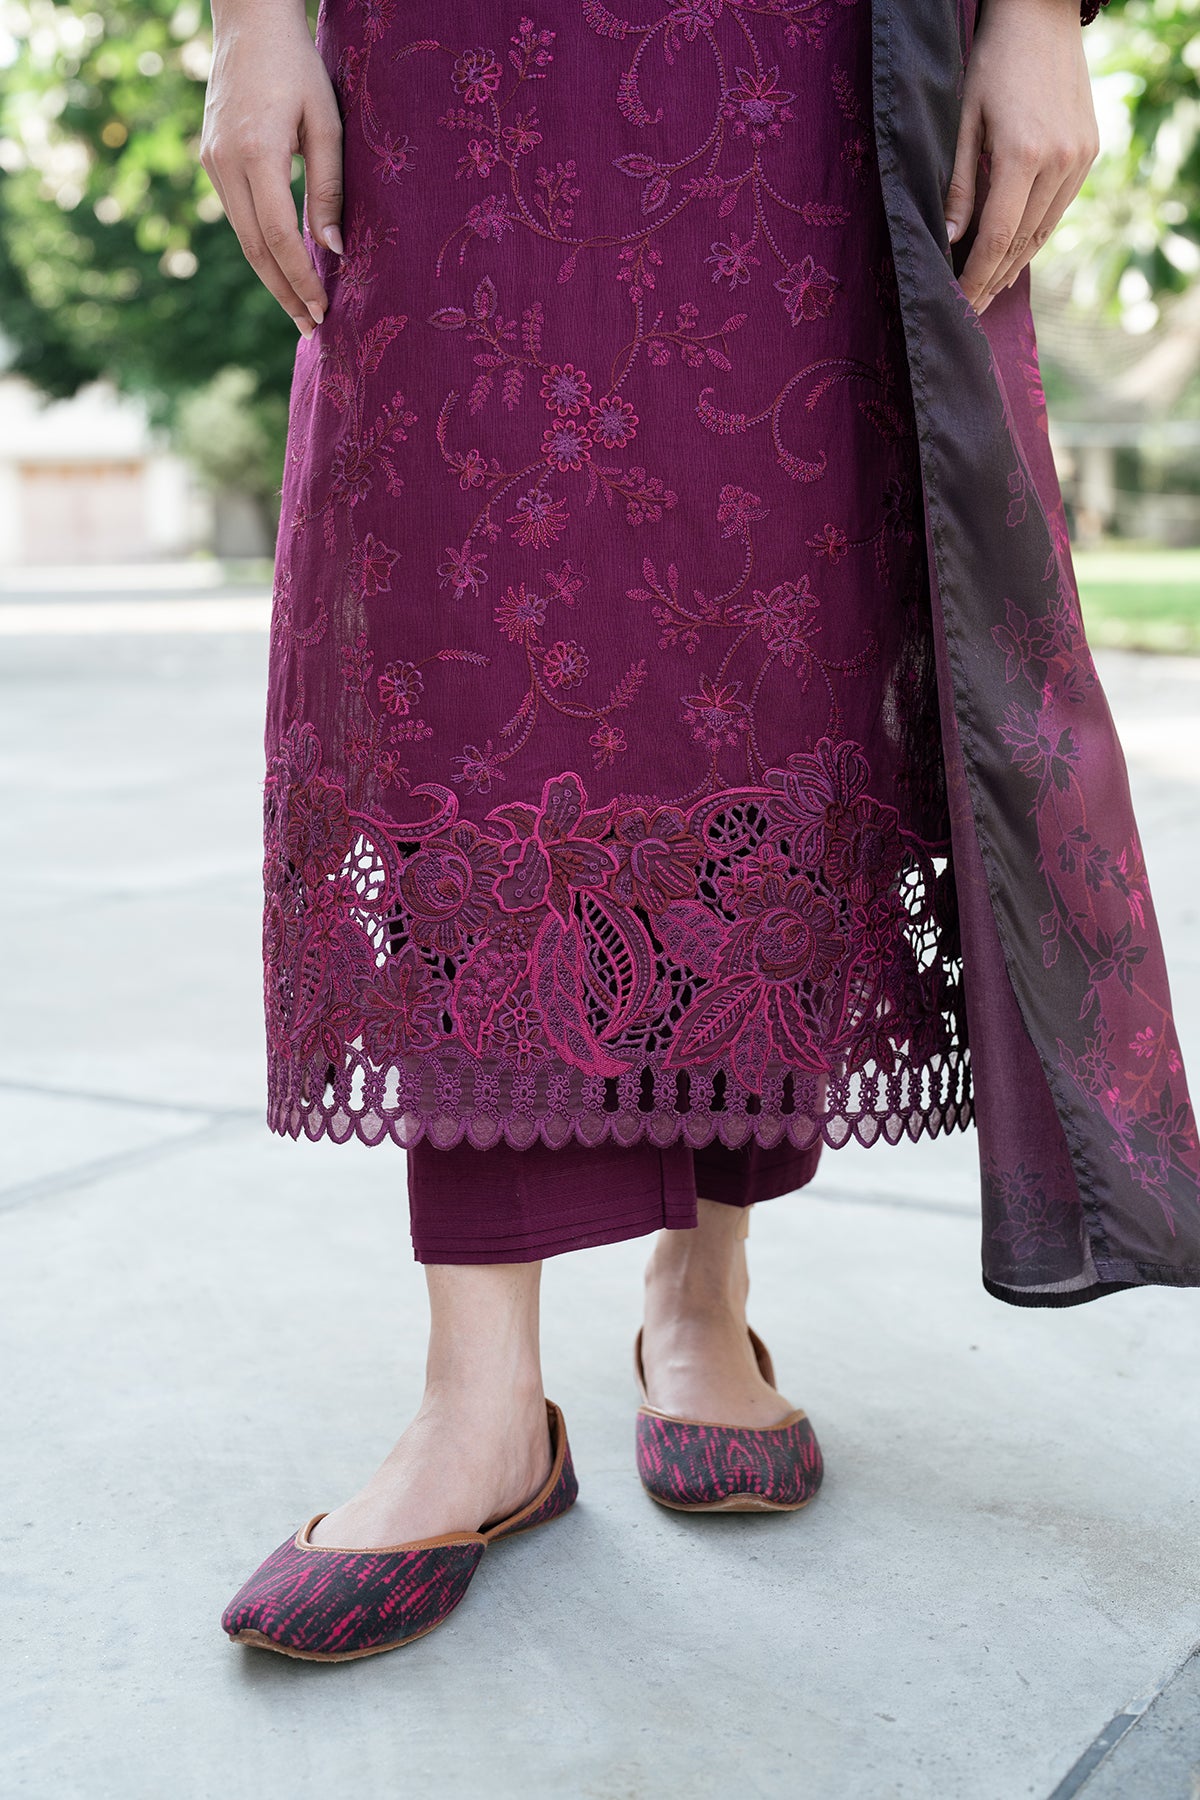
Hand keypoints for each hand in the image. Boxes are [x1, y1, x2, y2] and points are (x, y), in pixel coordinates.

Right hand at [200, 0, 343, 336]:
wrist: (249, 23)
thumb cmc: (297, 66)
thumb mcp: (325, 124)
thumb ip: (329, 188)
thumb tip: (335, 249)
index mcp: (255, 153)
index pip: (278, 236)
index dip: (301, 279)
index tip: (323, 309)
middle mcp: (225, 163)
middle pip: (255, 249)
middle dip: (285, 293)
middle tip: (311, 329)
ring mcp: (213, 163)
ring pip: (243, 238)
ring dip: (273, 278)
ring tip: (301, 311)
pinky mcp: (212, 160)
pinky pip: (239, 217)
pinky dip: (262, 249)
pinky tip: (285, 269)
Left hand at [944, 0, 1100, 313]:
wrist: (1042, 16)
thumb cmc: (991, 62)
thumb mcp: (963, 120)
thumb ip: (958, 183)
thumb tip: (949, 239)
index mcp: (1023, 154)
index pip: (997, 236)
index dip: (976, 275)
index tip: (959, 302)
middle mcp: (1060, 161)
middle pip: (1022, 240)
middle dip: (993, 278)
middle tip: (970, 309)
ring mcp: (1080, 157)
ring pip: (1044, 229)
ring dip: (1015, 262)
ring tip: (990, 288)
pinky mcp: (1089, 151)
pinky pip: (1058, 208)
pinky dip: (1035, 233)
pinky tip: (1015, 251)